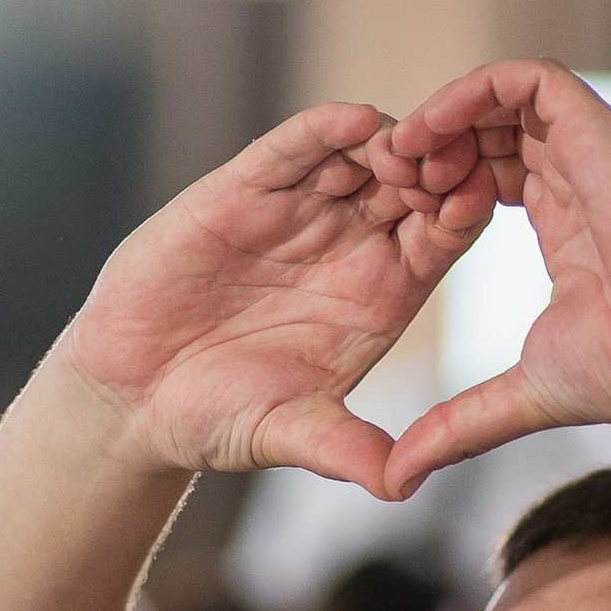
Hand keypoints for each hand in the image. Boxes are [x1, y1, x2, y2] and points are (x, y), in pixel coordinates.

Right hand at [65, 99, 494, 495]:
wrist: (132, 399)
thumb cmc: (218, 419)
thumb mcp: (290, 433)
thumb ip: (344, 450)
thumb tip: (401, 488)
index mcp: (382, 292)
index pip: (445, 233)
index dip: (464, 209)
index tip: (478, 199)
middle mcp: (348, 242)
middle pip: (416, 181)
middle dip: (439, 162)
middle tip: (454, 155)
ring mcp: (297, 211)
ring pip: (360, 153)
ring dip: (390, 140)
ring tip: (408, 147)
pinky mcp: (241, 192)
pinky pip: (293, 149)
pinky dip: (325, 130)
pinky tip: (353, 121)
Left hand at [378, 63, 610, 492]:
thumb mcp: (529, 392)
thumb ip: (462, 423)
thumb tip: (398, 478)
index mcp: (567, 225)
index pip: (488, 181)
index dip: (435, 194)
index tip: (395, 227)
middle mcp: (577, 178)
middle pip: (486, 135)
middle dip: (428, 155)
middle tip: (383, 187)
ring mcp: (588, 148)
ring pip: (499, 100)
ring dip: (439, 121)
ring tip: (396, 159)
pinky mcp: (593, 126)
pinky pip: (522, 79)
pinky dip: (468, 92)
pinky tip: (426, 133)